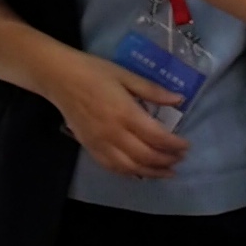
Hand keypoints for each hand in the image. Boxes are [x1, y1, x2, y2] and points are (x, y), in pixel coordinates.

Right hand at [43, 48, 194, 180]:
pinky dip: (129, 174)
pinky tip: (140, 173)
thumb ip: (152, 90)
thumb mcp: (125, 74)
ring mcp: (100, 143)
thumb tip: (179, 99)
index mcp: (125, 112)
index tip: (187, 145)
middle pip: (146, 156)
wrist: (58, 77)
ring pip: (130, 167)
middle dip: (167, 161)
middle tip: (180, 158)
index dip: (175, 145)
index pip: (157, 137)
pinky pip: (112, 167)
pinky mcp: (90, 148)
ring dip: (151, 172)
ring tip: (167, 172)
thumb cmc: (93, 71)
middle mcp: (114, 133)